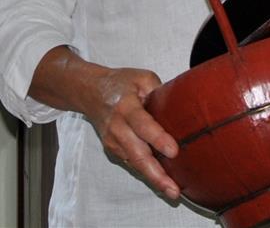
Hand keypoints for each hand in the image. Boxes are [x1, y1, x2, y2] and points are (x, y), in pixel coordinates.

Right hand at [86, 67, 180, 199]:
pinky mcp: (113, 150)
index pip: (143, 125)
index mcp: (126, 106)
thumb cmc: (121, 83)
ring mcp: (113, 141)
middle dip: (156, 173)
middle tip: (173, 188)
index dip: (158, 139)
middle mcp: (117, 127)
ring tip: (171, 191)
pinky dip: (146, 173)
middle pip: (137, 154)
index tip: (173, 151)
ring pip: (134, 163)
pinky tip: (161, 182)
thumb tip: (179, 106)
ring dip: (153, 178)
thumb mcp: (142, 78)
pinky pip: (132, 163)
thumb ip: (159, 91)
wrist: (90, 92)